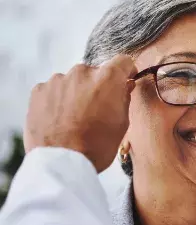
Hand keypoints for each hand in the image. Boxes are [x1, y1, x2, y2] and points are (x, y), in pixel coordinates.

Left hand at [24, 55, 136, 171]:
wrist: (61, 163)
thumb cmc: (96, 146)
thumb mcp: (122, 124)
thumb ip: (124, 98)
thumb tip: (124, 86)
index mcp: (107, 79)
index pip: (123, 61)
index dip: (126, 71)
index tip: (125, 80)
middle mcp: (82, 72)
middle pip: (95, 72)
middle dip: (98, 86)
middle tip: (98, 109)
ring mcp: (58, 80)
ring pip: (73, 81)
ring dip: (77, 93)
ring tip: (76, 117)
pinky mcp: (39, 90)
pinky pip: (54, 89)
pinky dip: (58, 100)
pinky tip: (60, 119)